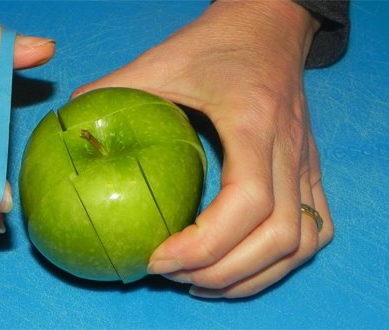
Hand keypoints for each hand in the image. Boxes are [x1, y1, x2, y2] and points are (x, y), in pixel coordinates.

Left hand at [72, 0, 333, 297]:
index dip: (204, 245)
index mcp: (254, 122)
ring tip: (202, 281)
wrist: (269, 26)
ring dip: (253, 274)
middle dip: (223, 272)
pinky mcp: (310, 169)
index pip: (247, 202)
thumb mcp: (160, 59)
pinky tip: (243, 263)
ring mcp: (306, 163)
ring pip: (302, 243)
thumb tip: (72, 124)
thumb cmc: (218, 42)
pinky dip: (282, 260)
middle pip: (279, 238)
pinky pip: (316, 229)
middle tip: (173, 276)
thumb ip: (115, 89)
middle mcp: (290, 149)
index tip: (159, 258)